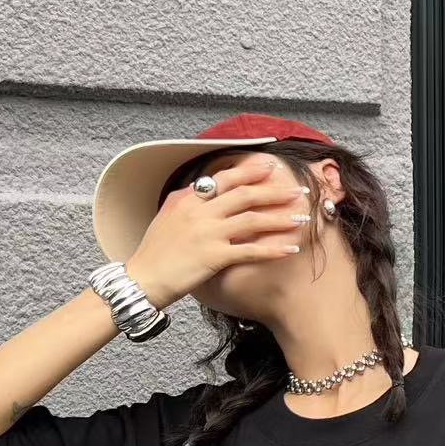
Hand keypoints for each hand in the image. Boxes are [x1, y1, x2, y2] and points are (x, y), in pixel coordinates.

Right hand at [126, 151, 312, 309]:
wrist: (142, 279)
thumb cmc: (154, 252)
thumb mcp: (167, 216)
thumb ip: (188, 201)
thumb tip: (204, 189)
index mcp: (189, 198)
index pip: (225, 178)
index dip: (251, 171)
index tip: (271, 166)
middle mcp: (200, 211)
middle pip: (245, 195)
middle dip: (275, 192)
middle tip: (299, 191)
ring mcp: (208, 233)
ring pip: (252, 220)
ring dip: (281, 218)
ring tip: (302, 218)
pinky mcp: (214, 257)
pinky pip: (250, 250)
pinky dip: (273, 249)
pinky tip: (290, 249)